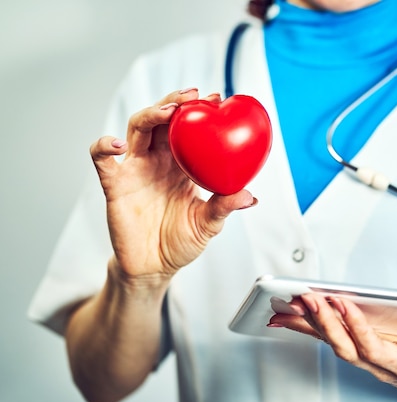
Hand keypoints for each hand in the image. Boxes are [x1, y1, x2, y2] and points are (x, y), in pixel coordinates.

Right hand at [89, 89, 256, 284]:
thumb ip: (225, 207)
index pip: (189, 130)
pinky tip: (117, 144)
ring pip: (137, 129)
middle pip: (162, 120)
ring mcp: (135, 170)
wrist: (154, 268)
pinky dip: (104, 146)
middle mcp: (158, 161)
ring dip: (151, 114)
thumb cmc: (181, 242)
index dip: (200, 112)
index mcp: (182, 165)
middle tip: (194, 96)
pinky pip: (102, 160)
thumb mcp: (208, 224)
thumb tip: (251, 196)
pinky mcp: (115, 185)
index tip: (219, 99)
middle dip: (176, 102)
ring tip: (168, 110)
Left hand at [269, 293, 396, 401]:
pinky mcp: (364, 348)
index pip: (377, 350)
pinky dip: (310, 326)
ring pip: (335, 343)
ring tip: (291, 302)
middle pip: (347, 347)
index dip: (359, 330)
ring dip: (312, 324)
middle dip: (326, 323)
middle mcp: (383, 364)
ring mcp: (370, 358)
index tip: (345, 305)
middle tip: (309, 297)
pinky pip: (333, 338)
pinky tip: (293, 315)